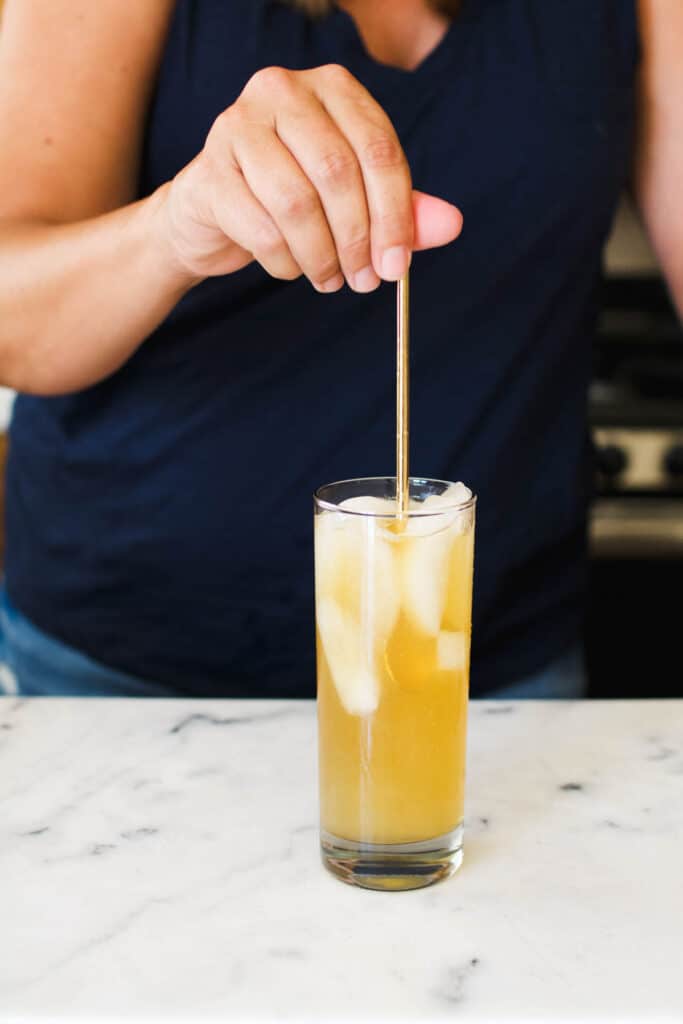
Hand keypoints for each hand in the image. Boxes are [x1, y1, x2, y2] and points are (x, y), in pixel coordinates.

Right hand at [161, 64, 462, 291]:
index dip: (395, 215)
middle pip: (338, 173)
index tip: (398, 266)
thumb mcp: (357, 198)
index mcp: (333, 88)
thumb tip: (451, 226)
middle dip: (357, 240)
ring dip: (320, 257)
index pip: (378, 149)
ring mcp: (239, 125)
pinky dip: (284, 262)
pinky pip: (260, 230)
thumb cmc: (296, 195)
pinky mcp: (210, 170)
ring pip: (296, 204)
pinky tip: (291, 268)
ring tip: (329, 280)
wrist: (216, 209)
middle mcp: (283, 91)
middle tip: (365, 281)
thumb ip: (403, 209)